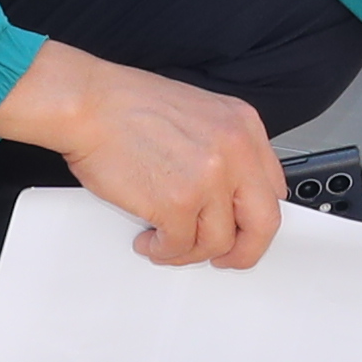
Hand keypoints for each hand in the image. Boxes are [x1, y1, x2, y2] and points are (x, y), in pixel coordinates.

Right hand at [0, 44, 283, 269]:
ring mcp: (208, 178)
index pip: (272, 188)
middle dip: (243, 251)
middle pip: (263, 222)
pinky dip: (163, 250)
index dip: (255, 217)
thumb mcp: (198, 113)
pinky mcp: (176, 203)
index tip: (241, 228)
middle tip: (223, 258)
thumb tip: (229, 193)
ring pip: (218, 242)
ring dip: (190, 251)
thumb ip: (223, 149)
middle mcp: (234, 150)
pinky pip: (180, 246)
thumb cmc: (128, 105)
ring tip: (166, 241)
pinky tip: (149, 239)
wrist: (88, 104)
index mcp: (243, 126)